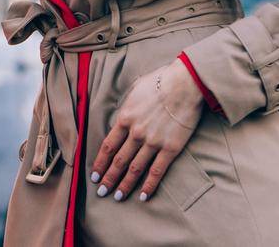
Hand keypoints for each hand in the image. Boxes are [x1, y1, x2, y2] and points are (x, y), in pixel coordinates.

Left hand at [90, 61, 205, 201]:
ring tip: (117, 197)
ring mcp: (153, 142)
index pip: (108, 145)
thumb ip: (128, 106)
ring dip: (124, 184)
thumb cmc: (160, 81)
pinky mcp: (170, 148)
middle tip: (101, 191)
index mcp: (125, 118)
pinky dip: (148, 185)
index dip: (100, 162)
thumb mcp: (135, 90)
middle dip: (108, 178)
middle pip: (119, 160)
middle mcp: (136, 133)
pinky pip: (157, 170)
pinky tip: (143, 196)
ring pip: (135, 168)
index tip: (94, 174)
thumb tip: (123, 113)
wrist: (184, 84)